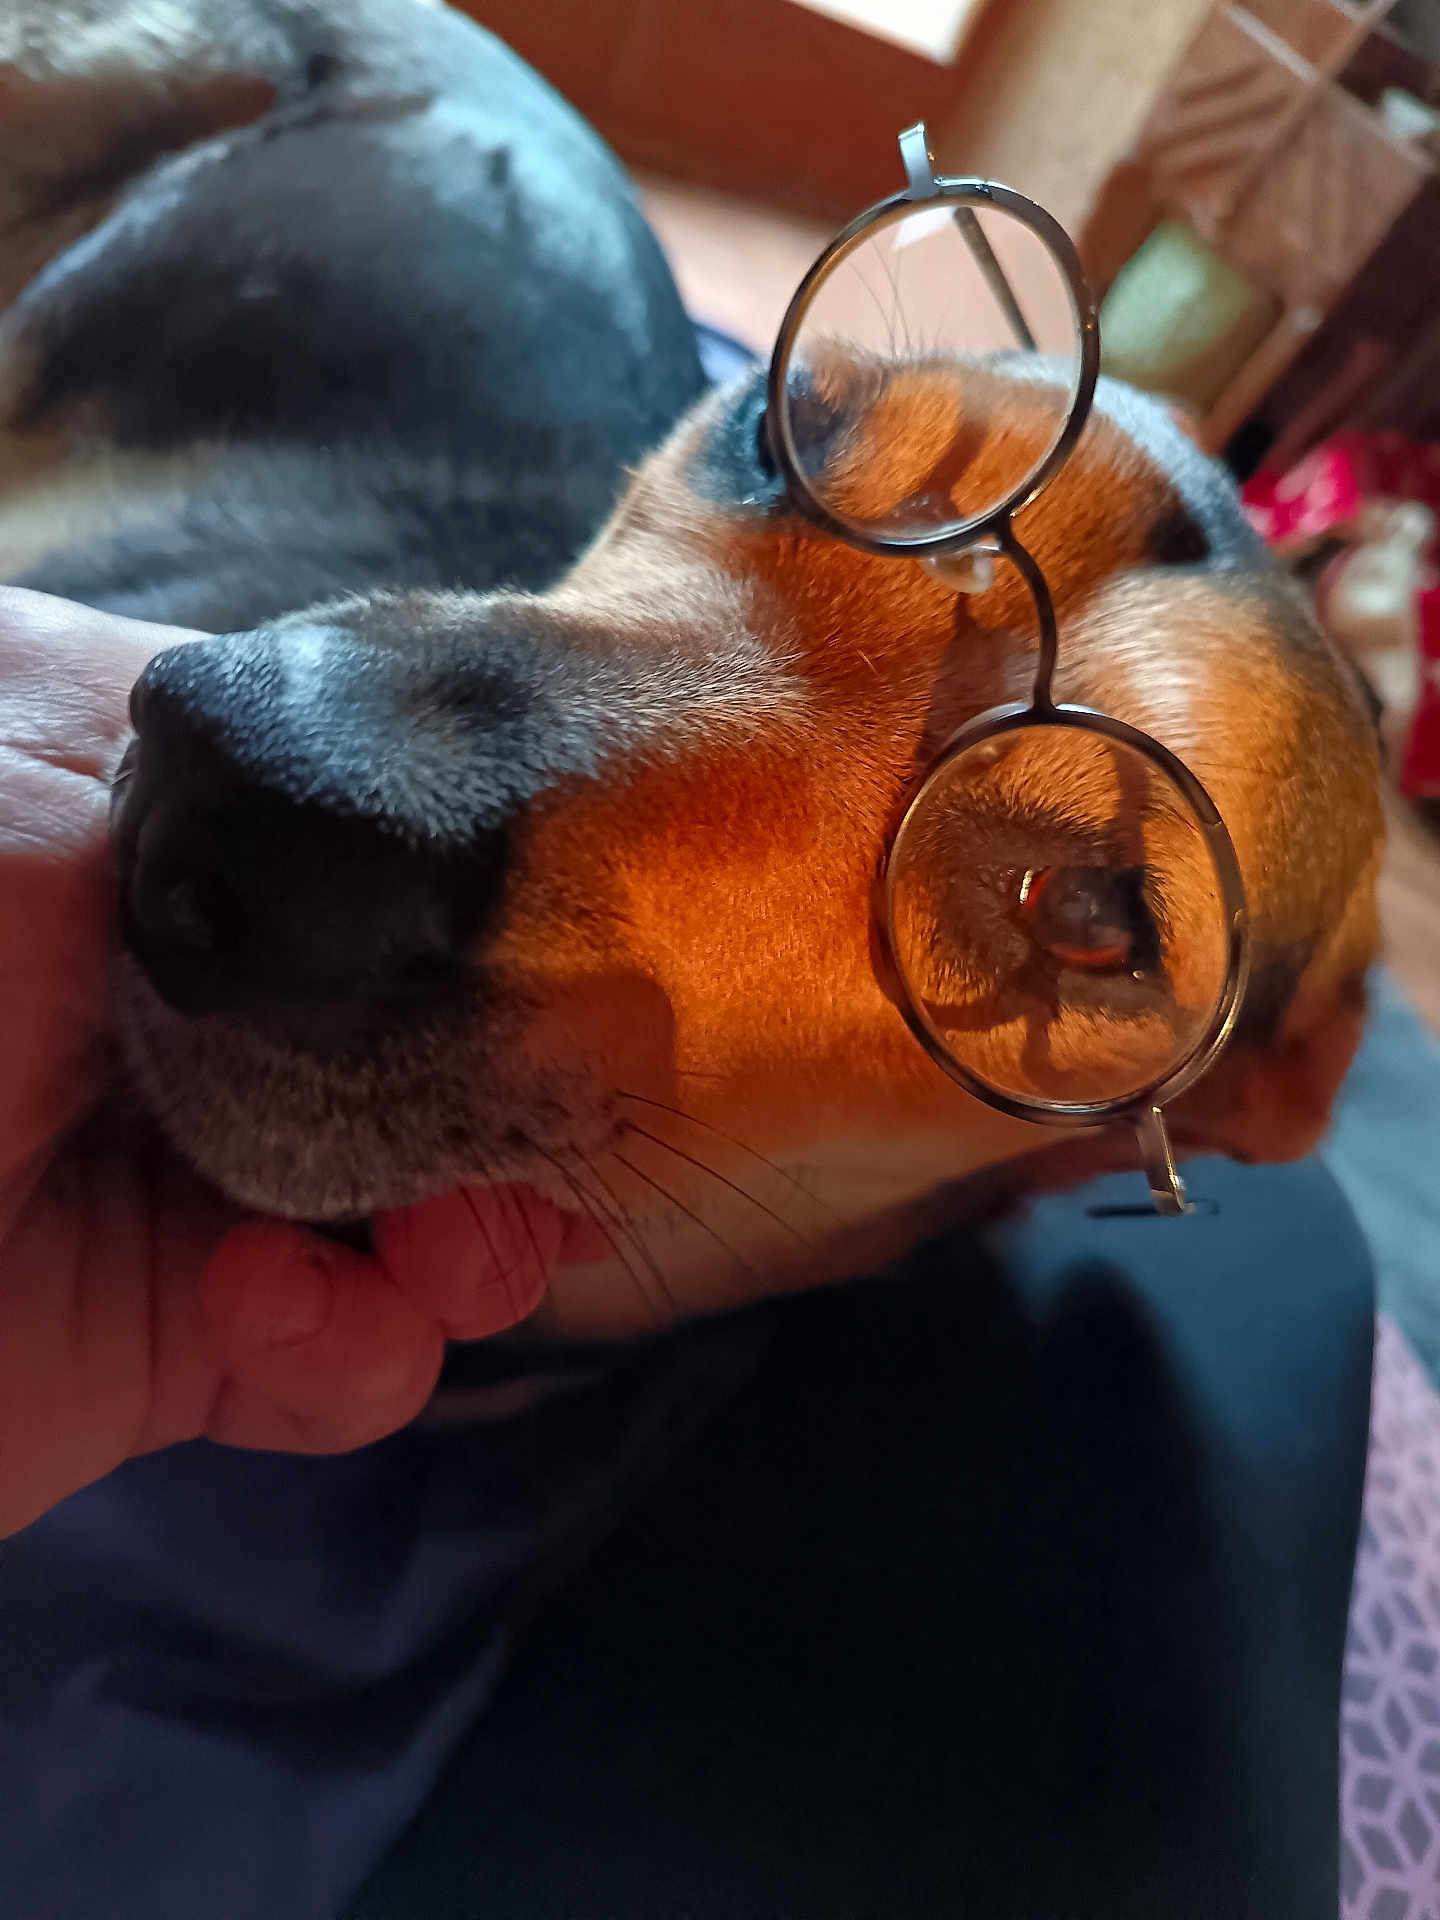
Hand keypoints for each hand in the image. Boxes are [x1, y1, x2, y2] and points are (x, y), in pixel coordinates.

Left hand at [0, 588, 553, 1538]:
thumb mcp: (40, 815)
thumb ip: (260, 815)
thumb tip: (455, 845)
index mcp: (153, 829)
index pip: (392, 858)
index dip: (501, 923)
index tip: (585, 978)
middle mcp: (197, 993)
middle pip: (442, 1041)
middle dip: (506, 1105)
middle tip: (521, 1150)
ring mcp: (202, 1165)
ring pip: (436, 1204)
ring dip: (466, 1239)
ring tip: (424, 1253)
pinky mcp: (188, 1332)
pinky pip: (359, 1351)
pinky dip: (353, 1350)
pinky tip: (268, 1321)